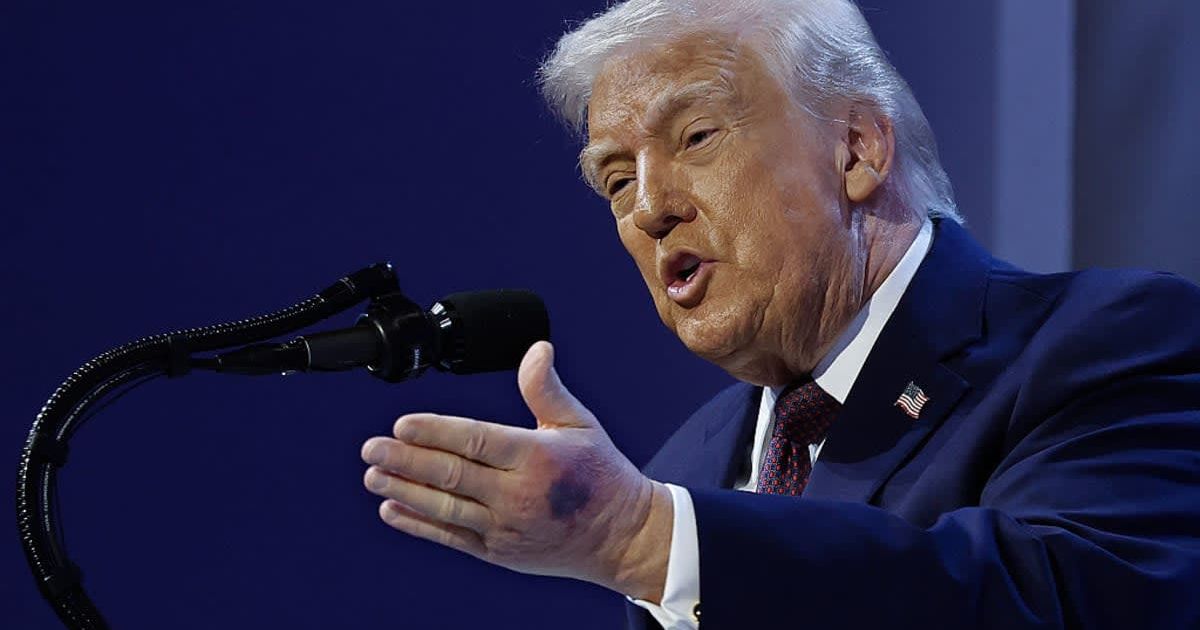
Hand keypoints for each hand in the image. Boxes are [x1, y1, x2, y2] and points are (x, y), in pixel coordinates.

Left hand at [360, 341, 673, 600]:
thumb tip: (536, 349)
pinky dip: (420, 524)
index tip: (401, 424)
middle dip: (406, 461)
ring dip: (404, 491)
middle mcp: (519, 495)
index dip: (435, 432)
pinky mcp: (499, 552)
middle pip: (452, 475)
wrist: (620, 536)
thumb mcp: (579, 424)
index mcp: (538, 457)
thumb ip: (546, 388)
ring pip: (445, 507)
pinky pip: (451, 537)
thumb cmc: (599, 473)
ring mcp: (507, 528)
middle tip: (372, 449)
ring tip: (373, 475)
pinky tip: (393, 509)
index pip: (476, 440)